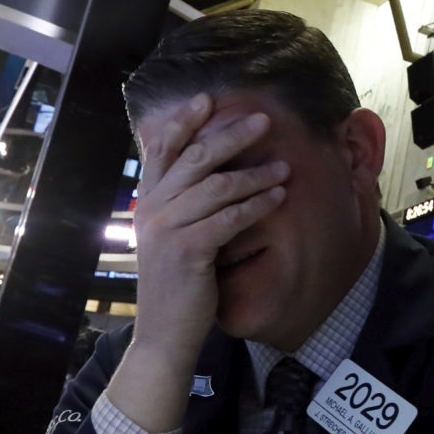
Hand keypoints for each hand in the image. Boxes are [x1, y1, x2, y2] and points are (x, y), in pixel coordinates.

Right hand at [131, 93, 288, 347]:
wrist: (165, 334)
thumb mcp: (169, 237)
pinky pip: (229, 218)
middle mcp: (153, 210)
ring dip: (256, 173)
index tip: (208, 98)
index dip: (184, 122)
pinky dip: (257, 204)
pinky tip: (279, 196)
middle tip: (264, 119)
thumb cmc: (176, 284)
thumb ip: (178, 203)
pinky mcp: (188, 251)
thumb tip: (201, 170)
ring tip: (285, 165)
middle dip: (231, 135)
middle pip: (195, 159)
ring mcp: (168, 230)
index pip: (162, 149)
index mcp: (148, 202)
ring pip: (217, 186)